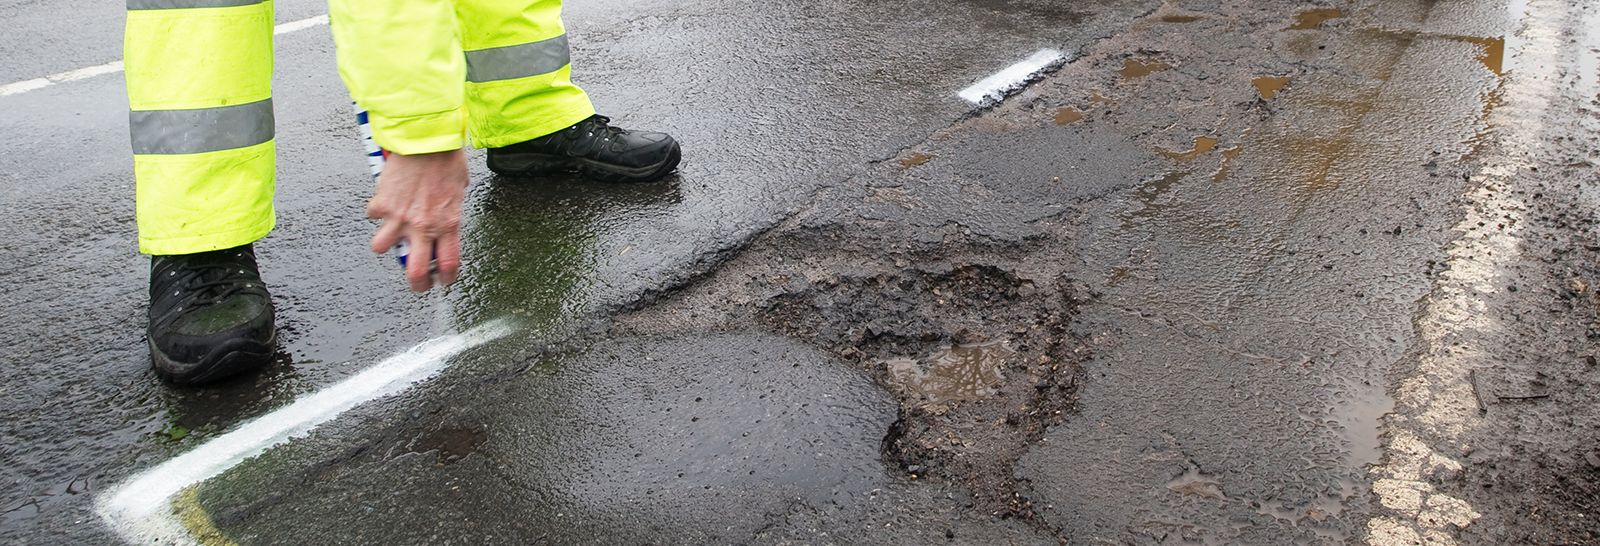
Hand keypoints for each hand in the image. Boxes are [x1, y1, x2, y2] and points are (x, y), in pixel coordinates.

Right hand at [366, 148, 467, 291]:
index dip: (445, 278)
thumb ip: (450, 212)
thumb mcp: (459, 190)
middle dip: (416, 284)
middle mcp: (424, 227)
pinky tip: (383, 202)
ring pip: (382, 248)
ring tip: (390, 235)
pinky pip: (373, 215)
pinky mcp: (382, 203)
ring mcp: (400, 217)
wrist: (426, 139)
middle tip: (417, 284)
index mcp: (448, 224)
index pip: (449, 264)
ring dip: (385, 243)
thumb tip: (445, 221)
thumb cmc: (447, 159)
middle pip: (416, 272)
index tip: (442, 280)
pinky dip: (376, 211)